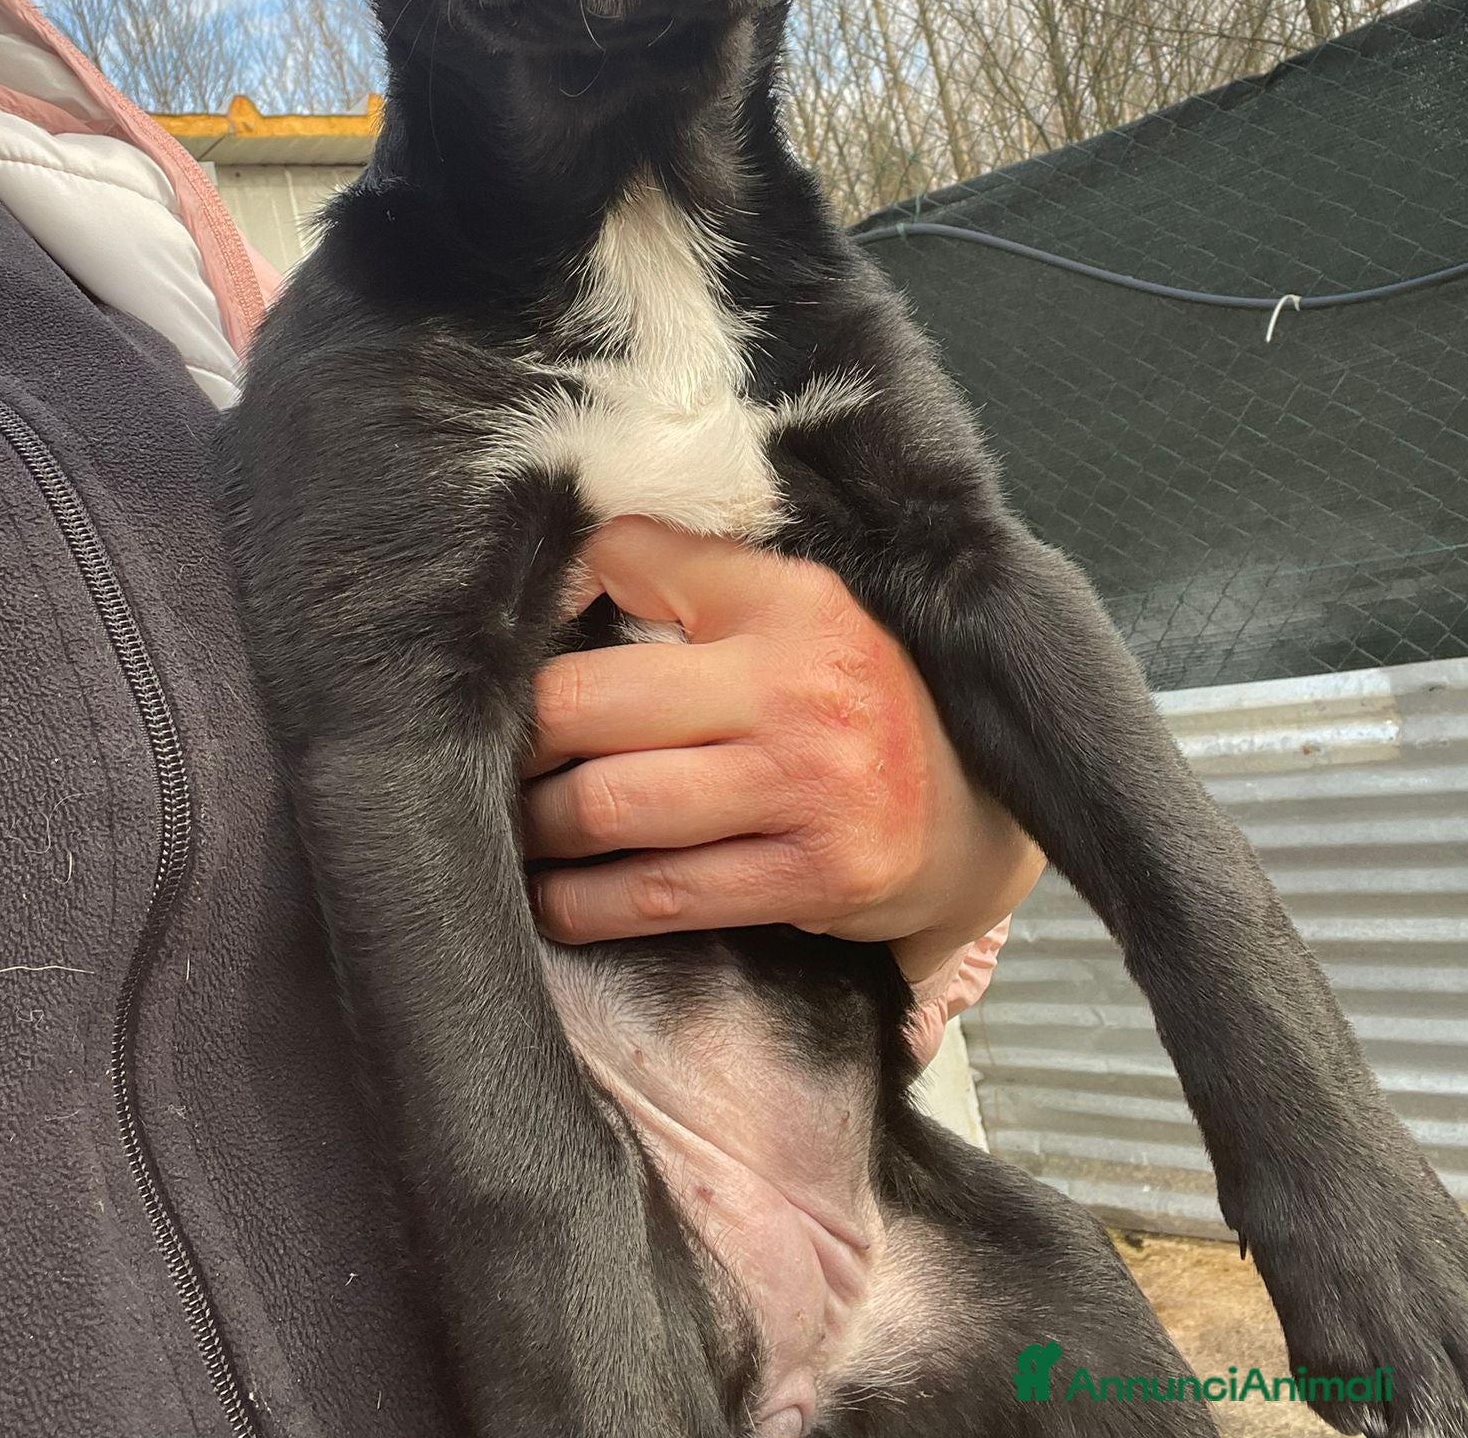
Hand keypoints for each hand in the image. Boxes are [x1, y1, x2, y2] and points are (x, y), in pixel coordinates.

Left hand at [523, 517, 1043, 982]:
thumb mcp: (794, 606)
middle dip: (520, 738)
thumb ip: (685, 575)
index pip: (631, 564)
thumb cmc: (851, 697)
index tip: (505, 651)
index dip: (547, 608)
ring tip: (519, 823)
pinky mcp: (813, 877)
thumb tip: (564, 570)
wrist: (974, 811)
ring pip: (611, 807)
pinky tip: (555, 896)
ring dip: (540, 825)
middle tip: (493, 756)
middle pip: (592, 704)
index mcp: (790, 601)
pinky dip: (585, 903)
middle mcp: (799, 688)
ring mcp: (808, 788)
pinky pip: (660, 896)